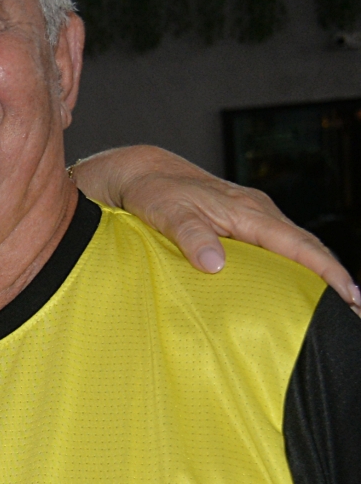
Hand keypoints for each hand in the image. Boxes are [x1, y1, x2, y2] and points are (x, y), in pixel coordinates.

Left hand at [73, 145, 359, 310]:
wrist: (144, 174)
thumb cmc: (155, 193)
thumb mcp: (169, 214)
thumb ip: (192, 237)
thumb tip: (216, 264)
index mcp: (249, 211)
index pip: (299, 245)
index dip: (327, 272)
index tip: (350, 296)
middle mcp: (259, 213)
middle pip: (308, 247)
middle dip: (335, 277)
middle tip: (356, 309)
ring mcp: (253, 217)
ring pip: (297, 247)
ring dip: (319, 274)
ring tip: (340, 305)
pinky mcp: (243, 223)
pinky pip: (280, 246)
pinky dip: (297, 266)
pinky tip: (300, 286)